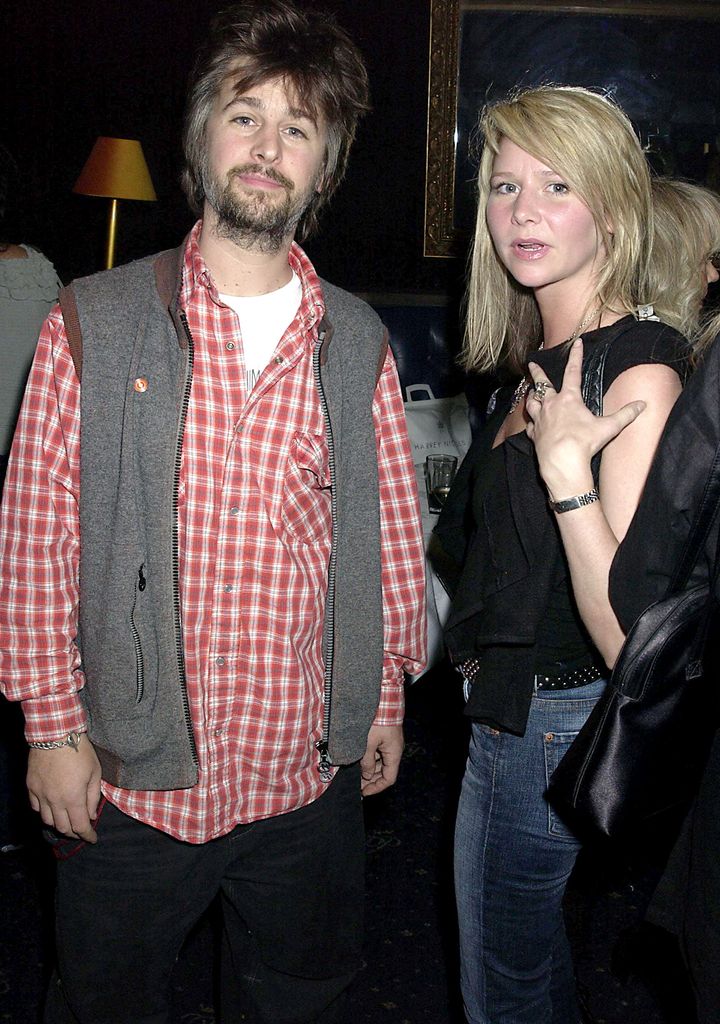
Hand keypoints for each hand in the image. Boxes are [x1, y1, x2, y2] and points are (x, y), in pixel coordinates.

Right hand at [27, 734, 102, 842]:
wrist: (55, 734)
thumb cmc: (80, 751)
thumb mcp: (95, 772)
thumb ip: (93, 797)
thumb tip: (91, 816)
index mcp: (73, 798)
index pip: (80, 826)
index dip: (87, 836)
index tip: (92, 838)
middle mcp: (55, 801)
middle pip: (63, 827)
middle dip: (74, 832)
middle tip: (81, 831)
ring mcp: (41, 794)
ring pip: (47, 820)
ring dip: (59, 824)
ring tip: (67, 821)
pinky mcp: (31, 787)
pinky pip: (36, 808)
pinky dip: (45, 812)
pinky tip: (52, 808)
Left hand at [360, 724, 403, 796]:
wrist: (383, 698)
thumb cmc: (377, 720)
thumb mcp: (368, 743)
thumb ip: (367, 761)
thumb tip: (366, 775)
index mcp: (394, 754)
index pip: (388, 779)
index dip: (376, 788)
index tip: (363, 792)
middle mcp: (394, 750)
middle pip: (384, 772)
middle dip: (370, 779)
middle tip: (355, 784)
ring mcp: (389, 743)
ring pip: (380, 762)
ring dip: (368, 768)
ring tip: (353, 772)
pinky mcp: (384, 736)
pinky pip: (377, 751)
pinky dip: (368, 758)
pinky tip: (357, 758)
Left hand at [526, 339, 645, 495]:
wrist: (562, 462)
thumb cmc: (585, 442)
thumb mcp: (609, 427)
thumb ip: (626, 414)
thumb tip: (643, 405)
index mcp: (569, 398)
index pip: (573, 371)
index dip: (575, 356)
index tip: (575, 343)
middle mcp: (551, 405)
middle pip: (542, 384)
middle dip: (537, 372)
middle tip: (531, 364)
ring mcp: (540, 419)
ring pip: (531, 403)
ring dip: (531, 396)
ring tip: (530, 393)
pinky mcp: (534, 435)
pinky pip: (530, 426)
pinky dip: (531, 422)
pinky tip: (532, 423)